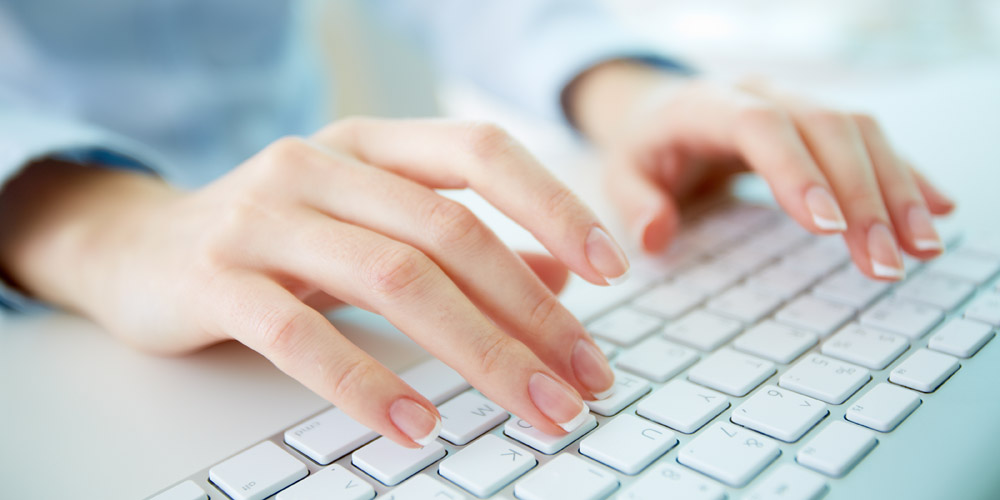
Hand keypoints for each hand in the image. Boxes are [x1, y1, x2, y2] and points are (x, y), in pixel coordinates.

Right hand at [0, 119, 624, 445]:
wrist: (138, 247)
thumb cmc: (275, 238)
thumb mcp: (369, 224)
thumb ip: (458, 242)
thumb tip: (557, 280)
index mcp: (368, 145)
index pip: (479, 153)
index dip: (552, 206)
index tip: (611, 271)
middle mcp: (319, 167)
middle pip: (450, 234)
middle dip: (532, 313)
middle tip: (585, 378)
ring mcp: (264, 219)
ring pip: (394, 279)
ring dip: (478, 351)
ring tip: (532, 406)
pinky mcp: (215, 280)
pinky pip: (300, 334)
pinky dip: (366, 382)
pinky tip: (417, 423)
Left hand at [566, 61, 954, 279]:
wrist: (664, 112)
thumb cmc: (647, 149)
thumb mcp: (622, 173)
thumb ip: (635, 203)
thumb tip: (655, 235)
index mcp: (706, 105)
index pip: (760, 126)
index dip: (797, 171)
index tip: (829, 226)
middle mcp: (762, 94)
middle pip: (826, 129)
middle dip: (862, 195)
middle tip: (883, 261)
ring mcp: (797, 103)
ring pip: (861, 132)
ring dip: (897, 190)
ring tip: (921, 248)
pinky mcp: (821, 123)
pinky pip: (873, 141)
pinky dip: (906, 177)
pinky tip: (936, 210)